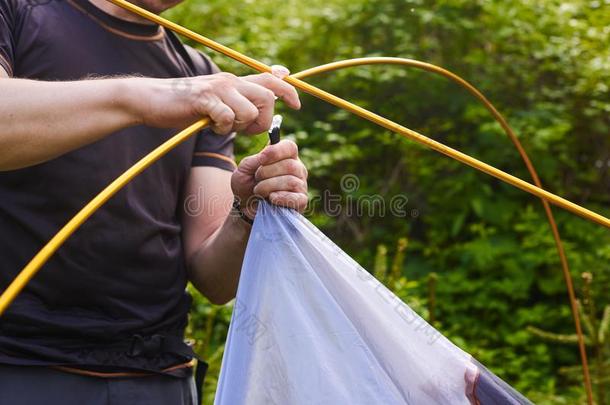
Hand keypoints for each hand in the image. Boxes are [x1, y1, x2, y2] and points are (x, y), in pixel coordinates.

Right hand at [130, 67, 299, 133]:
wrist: (152, 100)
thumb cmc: (187, 107)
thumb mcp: (217, 102)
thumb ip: (239, 103)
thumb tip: (261, 111)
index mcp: (235, 82)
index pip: (271, 80)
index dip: (289, 91)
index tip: (297, 105)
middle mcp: (230, 81)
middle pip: (266, 99)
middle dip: (263, 120)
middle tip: (247, 128)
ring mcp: (218, 89)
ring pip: (249, 112)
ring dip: (239, 126)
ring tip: (223, 126)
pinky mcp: (205, 100)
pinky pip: (227, 118)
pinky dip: (221, 128)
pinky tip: (210, 125)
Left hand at [231, 140, 307, 218]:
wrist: (245, 207)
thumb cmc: (246, 184)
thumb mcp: (244, 169)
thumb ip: (256, 159)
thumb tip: (269, 151)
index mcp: (286, 156)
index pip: (289, 147)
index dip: (276, 151)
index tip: (262, 159)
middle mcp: (297, 169)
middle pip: (289, 165)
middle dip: (267, 173)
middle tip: (256, 179)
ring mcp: (301, 185)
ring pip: (291, 181)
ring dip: (269, 186)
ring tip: (259, 191)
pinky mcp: (301, 201)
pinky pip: (296, 198)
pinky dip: (281, 198)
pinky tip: (271, 198)